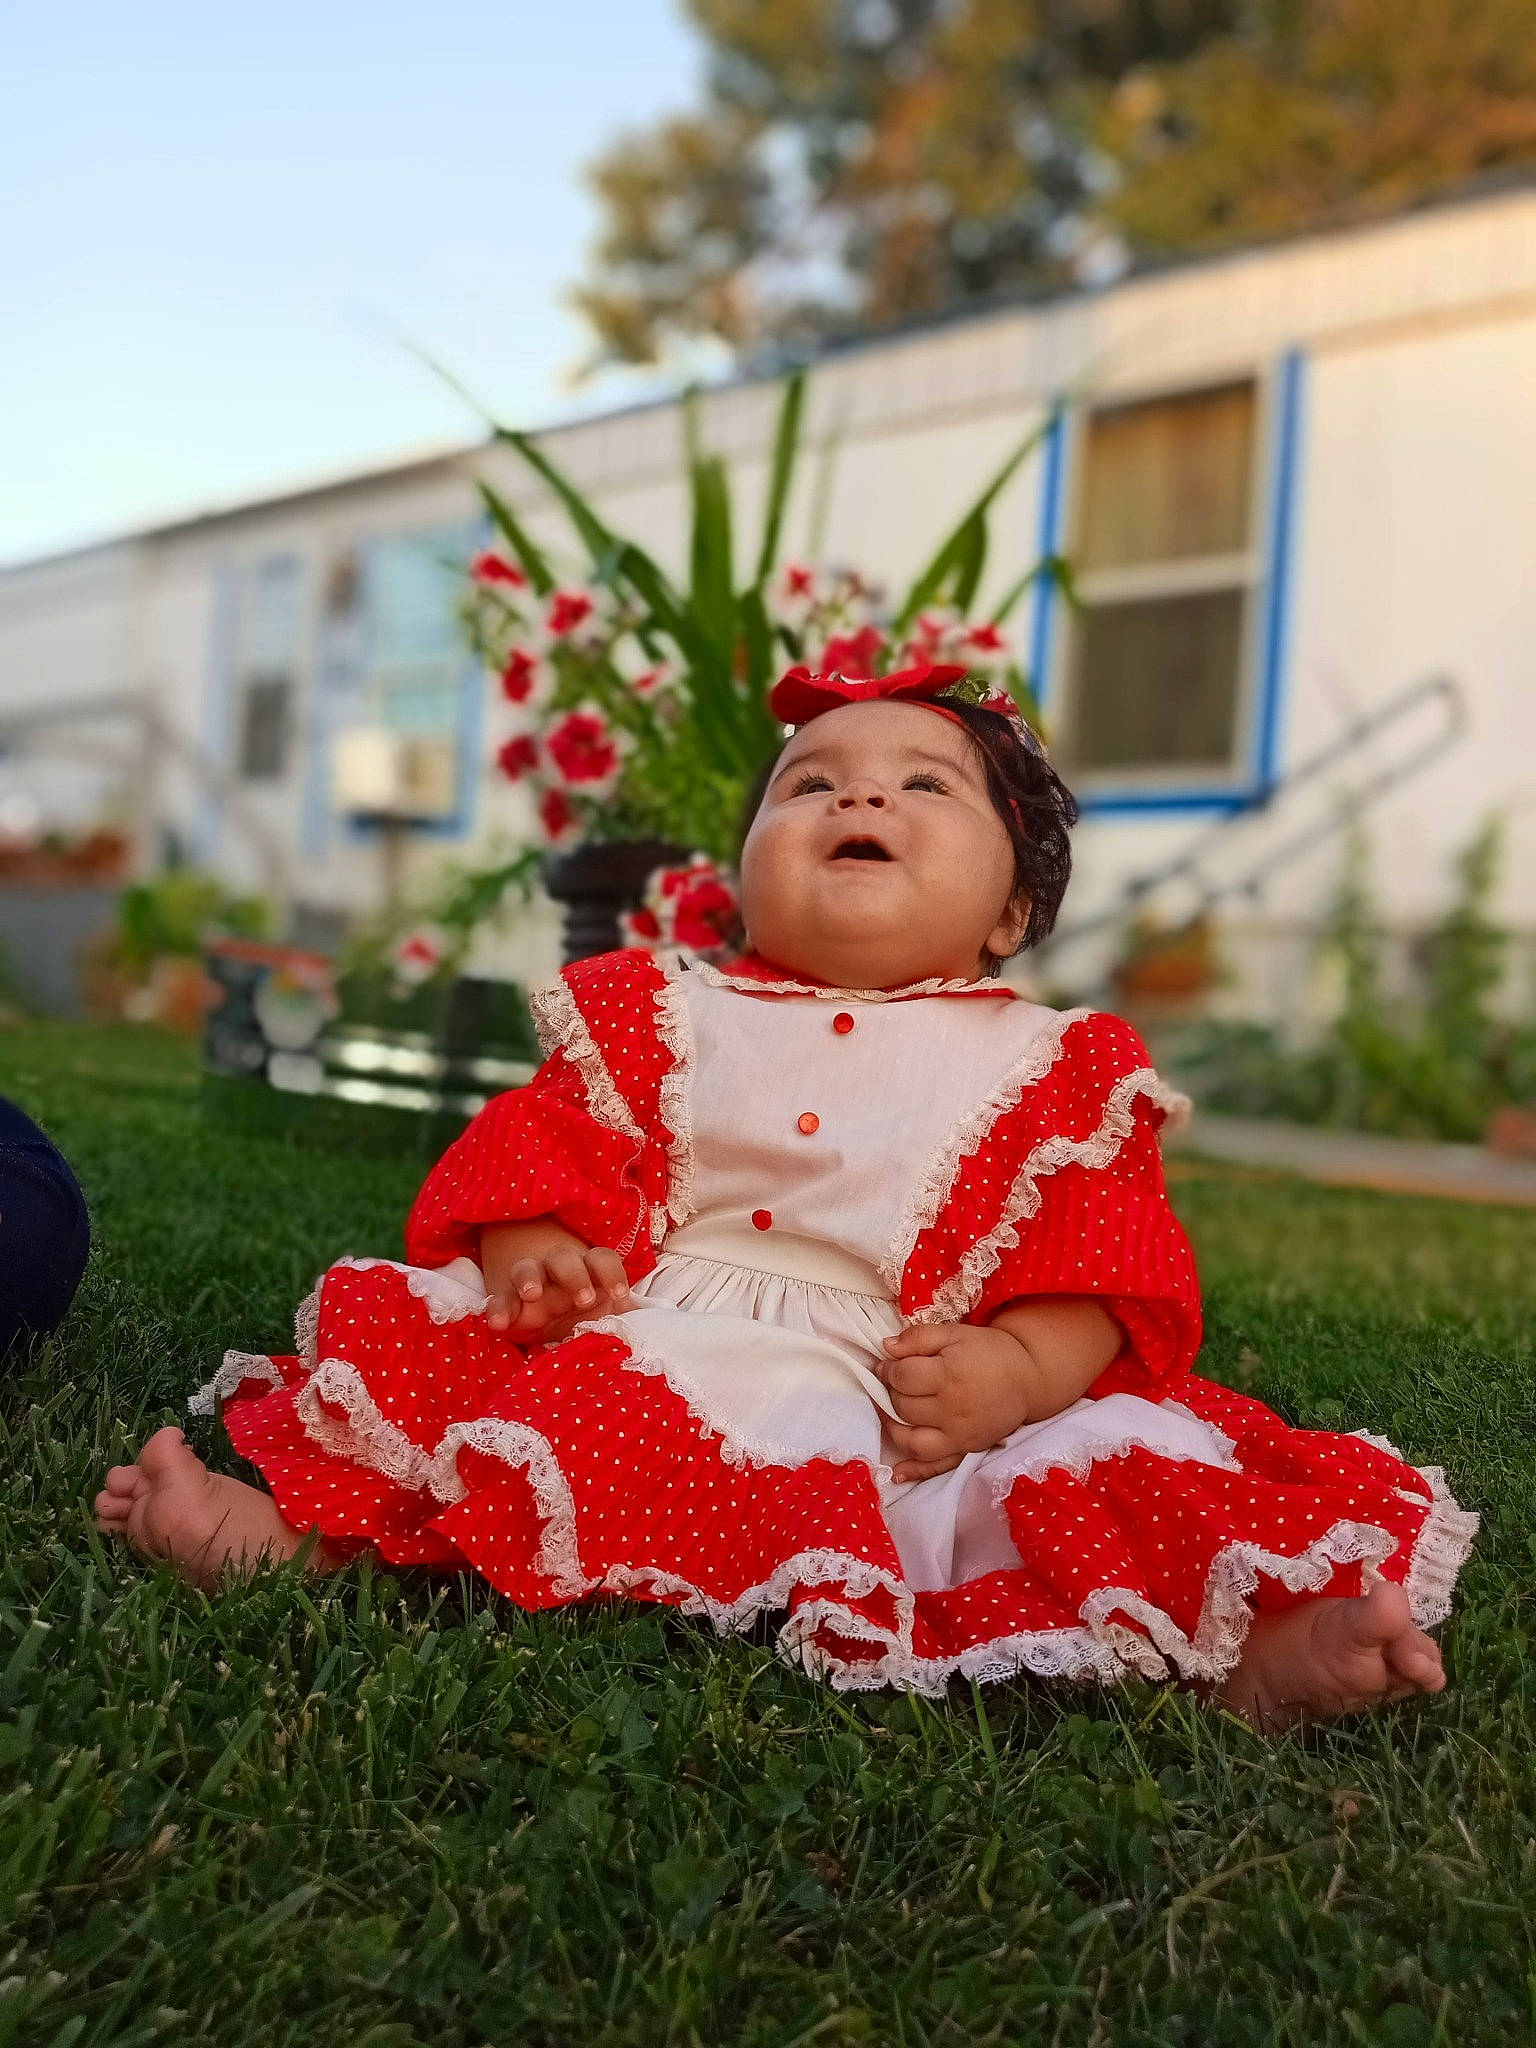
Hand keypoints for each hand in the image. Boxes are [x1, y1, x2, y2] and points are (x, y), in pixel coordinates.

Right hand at [480, 1219, 629, 1341]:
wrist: (543, 1313)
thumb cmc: (582, 1310)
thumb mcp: (605, 1313)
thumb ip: (625, 1317)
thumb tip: (654, 1329)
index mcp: (588, 1271)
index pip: (602, 1259)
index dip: (612, 1273)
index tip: (619, 1294)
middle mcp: (558, 1271)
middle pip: (564, 1258)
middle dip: (574, 1274)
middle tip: (584, 1298)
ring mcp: (530, 1284)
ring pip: (527, 1268)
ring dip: (529, 1278)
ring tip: (532, 1294)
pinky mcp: (506, 1301)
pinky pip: (498, 1299)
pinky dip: (496, 1307)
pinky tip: (498, 1323)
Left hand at [876, 1321, 1037, 1483]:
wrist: (1029, 1378)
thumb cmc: (990, 1352)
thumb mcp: (955, 1334)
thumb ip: (919, 1338)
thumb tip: (886, 1348)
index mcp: (949, 1376)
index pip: (902, 1378)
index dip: (887, 1370)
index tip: (885, 1365)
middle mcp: (952, 1410)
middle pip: (904, 1407)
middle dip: (890, 1394)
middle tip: (891, 1384)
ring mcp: (959, 1435)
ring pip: (912, 1441)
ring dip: (893, 1428)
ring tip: (888, 1413)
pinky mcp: (967, 1450)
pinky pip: (937, 1466)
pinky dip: (916, 1471)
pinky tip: (898, 1473)